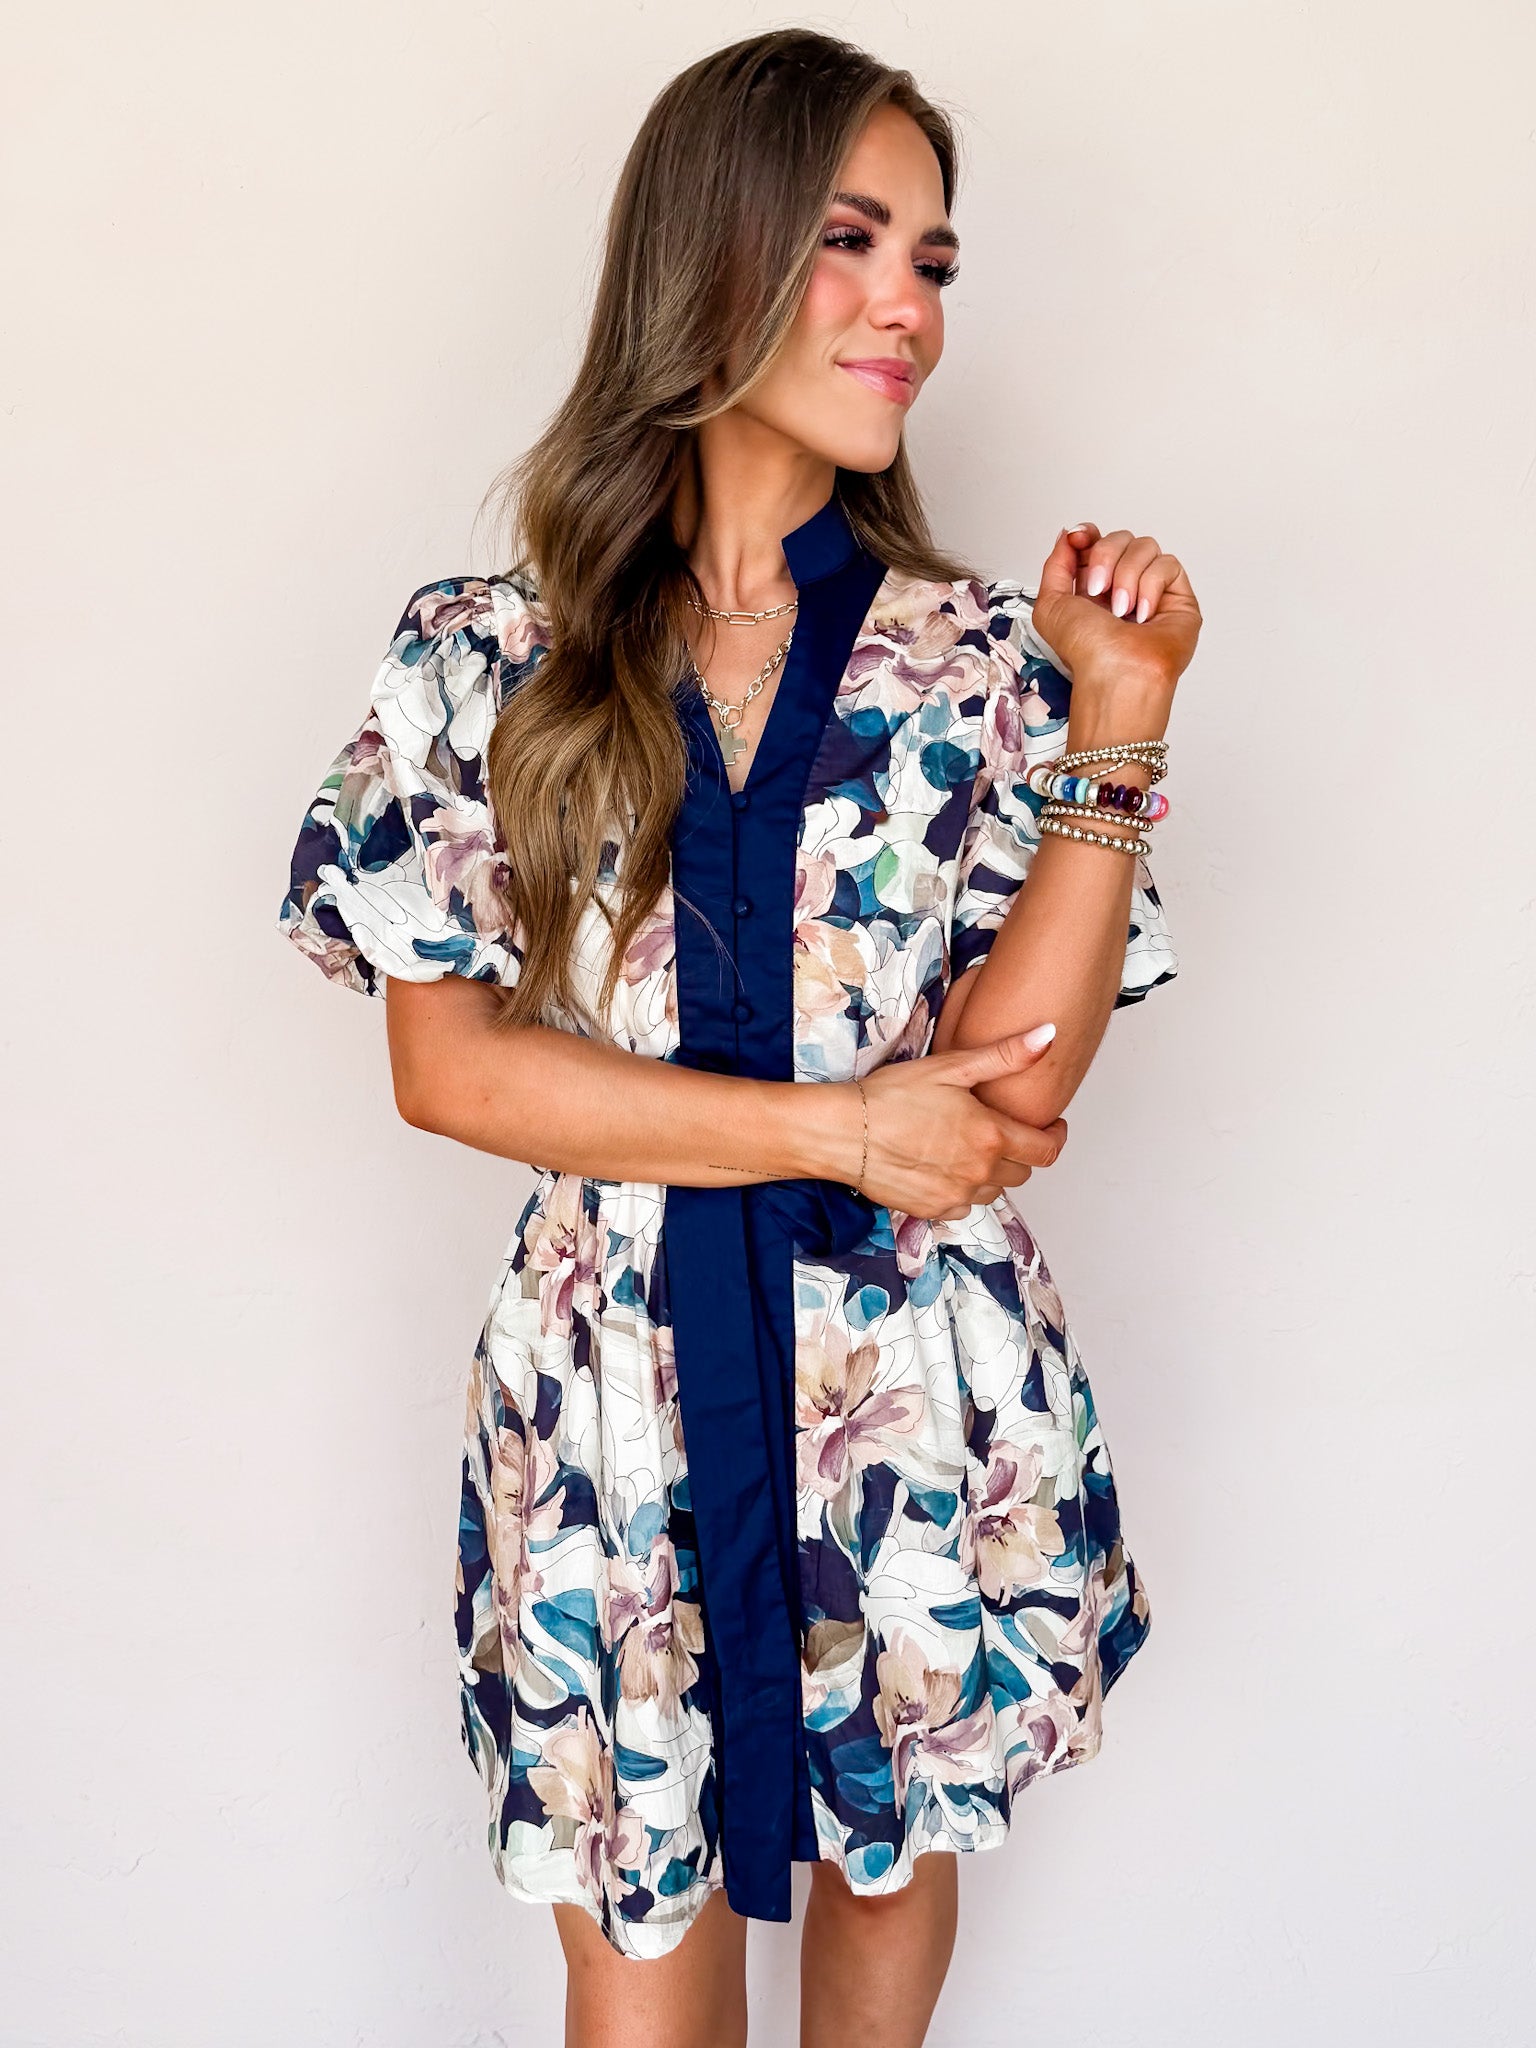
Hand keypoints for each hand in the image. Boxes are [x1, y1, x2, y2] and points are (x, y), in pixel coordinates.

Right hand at [854, 1028, 1067, 1222]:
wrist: (843, 1132)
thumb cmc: (891, 1096)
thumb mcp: (950, 1067)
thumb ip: (1005, 1056)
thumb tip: (1048, 1036)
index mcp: (991, 1136)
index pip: (1046, 1149)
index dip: (1055, 1136)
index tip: (1050, 1126)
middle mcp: (979, 1173)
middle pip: (1022, 1172)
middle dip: (1020, 1152)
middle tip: (1002, 1131)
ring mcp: (956, 1196)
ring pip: (993, 1191)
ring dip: (991, 1173)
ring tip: (969, 1147)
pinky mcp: (932, 1211)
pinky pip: (963, 1206)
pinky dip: (962, 1190)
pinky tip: (944, 1167)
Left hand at [1029, 521, 1201, 696]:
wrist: (1116, 671)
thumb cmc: (1086, 651)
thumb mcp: (1050, 605)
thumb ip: (1055, 565)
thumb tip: (1069, 535)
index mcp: (1094, 587)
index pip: (1097, 541)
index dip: (1089, 534)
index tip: (1079, 537)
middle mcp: (1123, 586)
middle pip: (1120, 537)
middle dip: (1104, 557)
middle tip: (1097, 589)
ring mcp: (1152, 590)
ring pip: (1145, 546)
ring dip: (1126, 575)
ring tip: (1121, 610)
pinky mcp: (1178, 596)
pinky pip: (1167, 564)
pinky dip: (1151, 586)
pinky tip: (1143, 613)